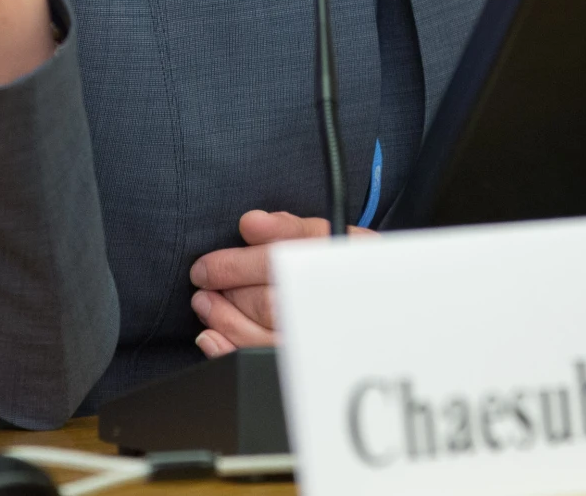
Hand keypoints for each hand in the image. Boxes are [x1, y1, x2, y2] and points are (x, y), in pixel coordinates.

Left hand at [187, 209, 373, 355]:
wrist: (381, 304)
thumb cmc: (349, 266)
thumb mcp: (331, 237)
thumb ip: (292, 228)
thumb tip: (252, 224)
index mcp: (336, 267)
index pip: (279, 264)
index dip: (237, 266)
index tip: (208, 265)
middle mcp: (328, 305)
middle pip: (266, 302)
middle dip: (226, 290)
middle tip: (203, 278)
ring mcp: (314, 338)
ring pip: (258, 334)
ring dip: (222, 317)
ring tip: (206, 303)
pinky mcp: (302, 362)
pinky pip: (257, 361)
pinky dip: (227, 350)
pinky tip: (213, 336)